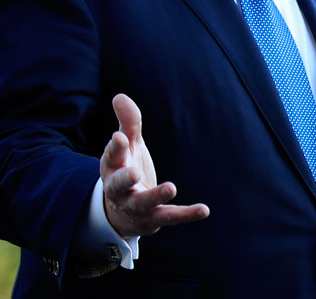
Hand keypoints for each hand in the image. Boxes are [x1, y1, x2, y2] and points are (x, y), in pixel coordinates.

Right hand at [100, 93, 209, 237]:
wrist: (123, 213)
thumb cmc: (126, 169)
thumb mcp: (128, 147)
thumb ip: (128, 123)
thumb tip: (119, 96)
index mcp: (112, 168)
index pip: (111, 157)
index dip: (115, 148)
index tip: (120, 137)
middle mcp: (120, 190)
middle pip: (118, 185)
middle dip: (124, 179)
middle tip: (133, 173)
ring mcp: (137, 206)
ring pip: (144, 204)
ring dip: (156, 196)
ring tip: (171, 187)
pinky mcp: (155, 219)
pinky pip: (171, 217)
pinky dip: (187, 214)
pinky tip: (204, 209)